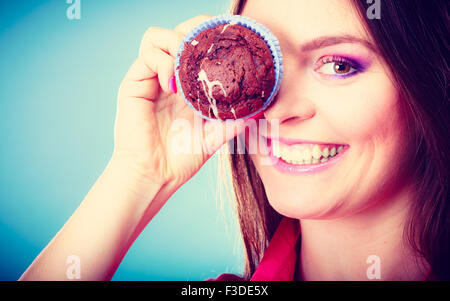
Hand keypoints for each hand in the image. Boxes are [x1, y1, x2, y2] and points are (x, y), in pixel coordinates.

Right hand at [113, 15, 245, 189]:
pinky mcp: (134, 84)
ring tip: (188, 67)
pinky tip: (174, 85)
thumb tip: (259, 110)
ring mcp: (150, 79)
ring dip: (176, 43)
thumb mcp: (214, 136)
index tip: (228, 43)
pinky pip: (148, 56)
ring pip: (157, 37)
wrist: (155, 176)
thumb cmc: (181, 158)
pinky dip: (164, 63)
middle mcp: (167, 77)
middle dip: (195, 31)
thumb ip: (233, 122)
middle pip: (177, 33)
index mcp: (185, 85)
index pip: (194, 47)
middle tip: (210, 46)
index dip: (208, 38)